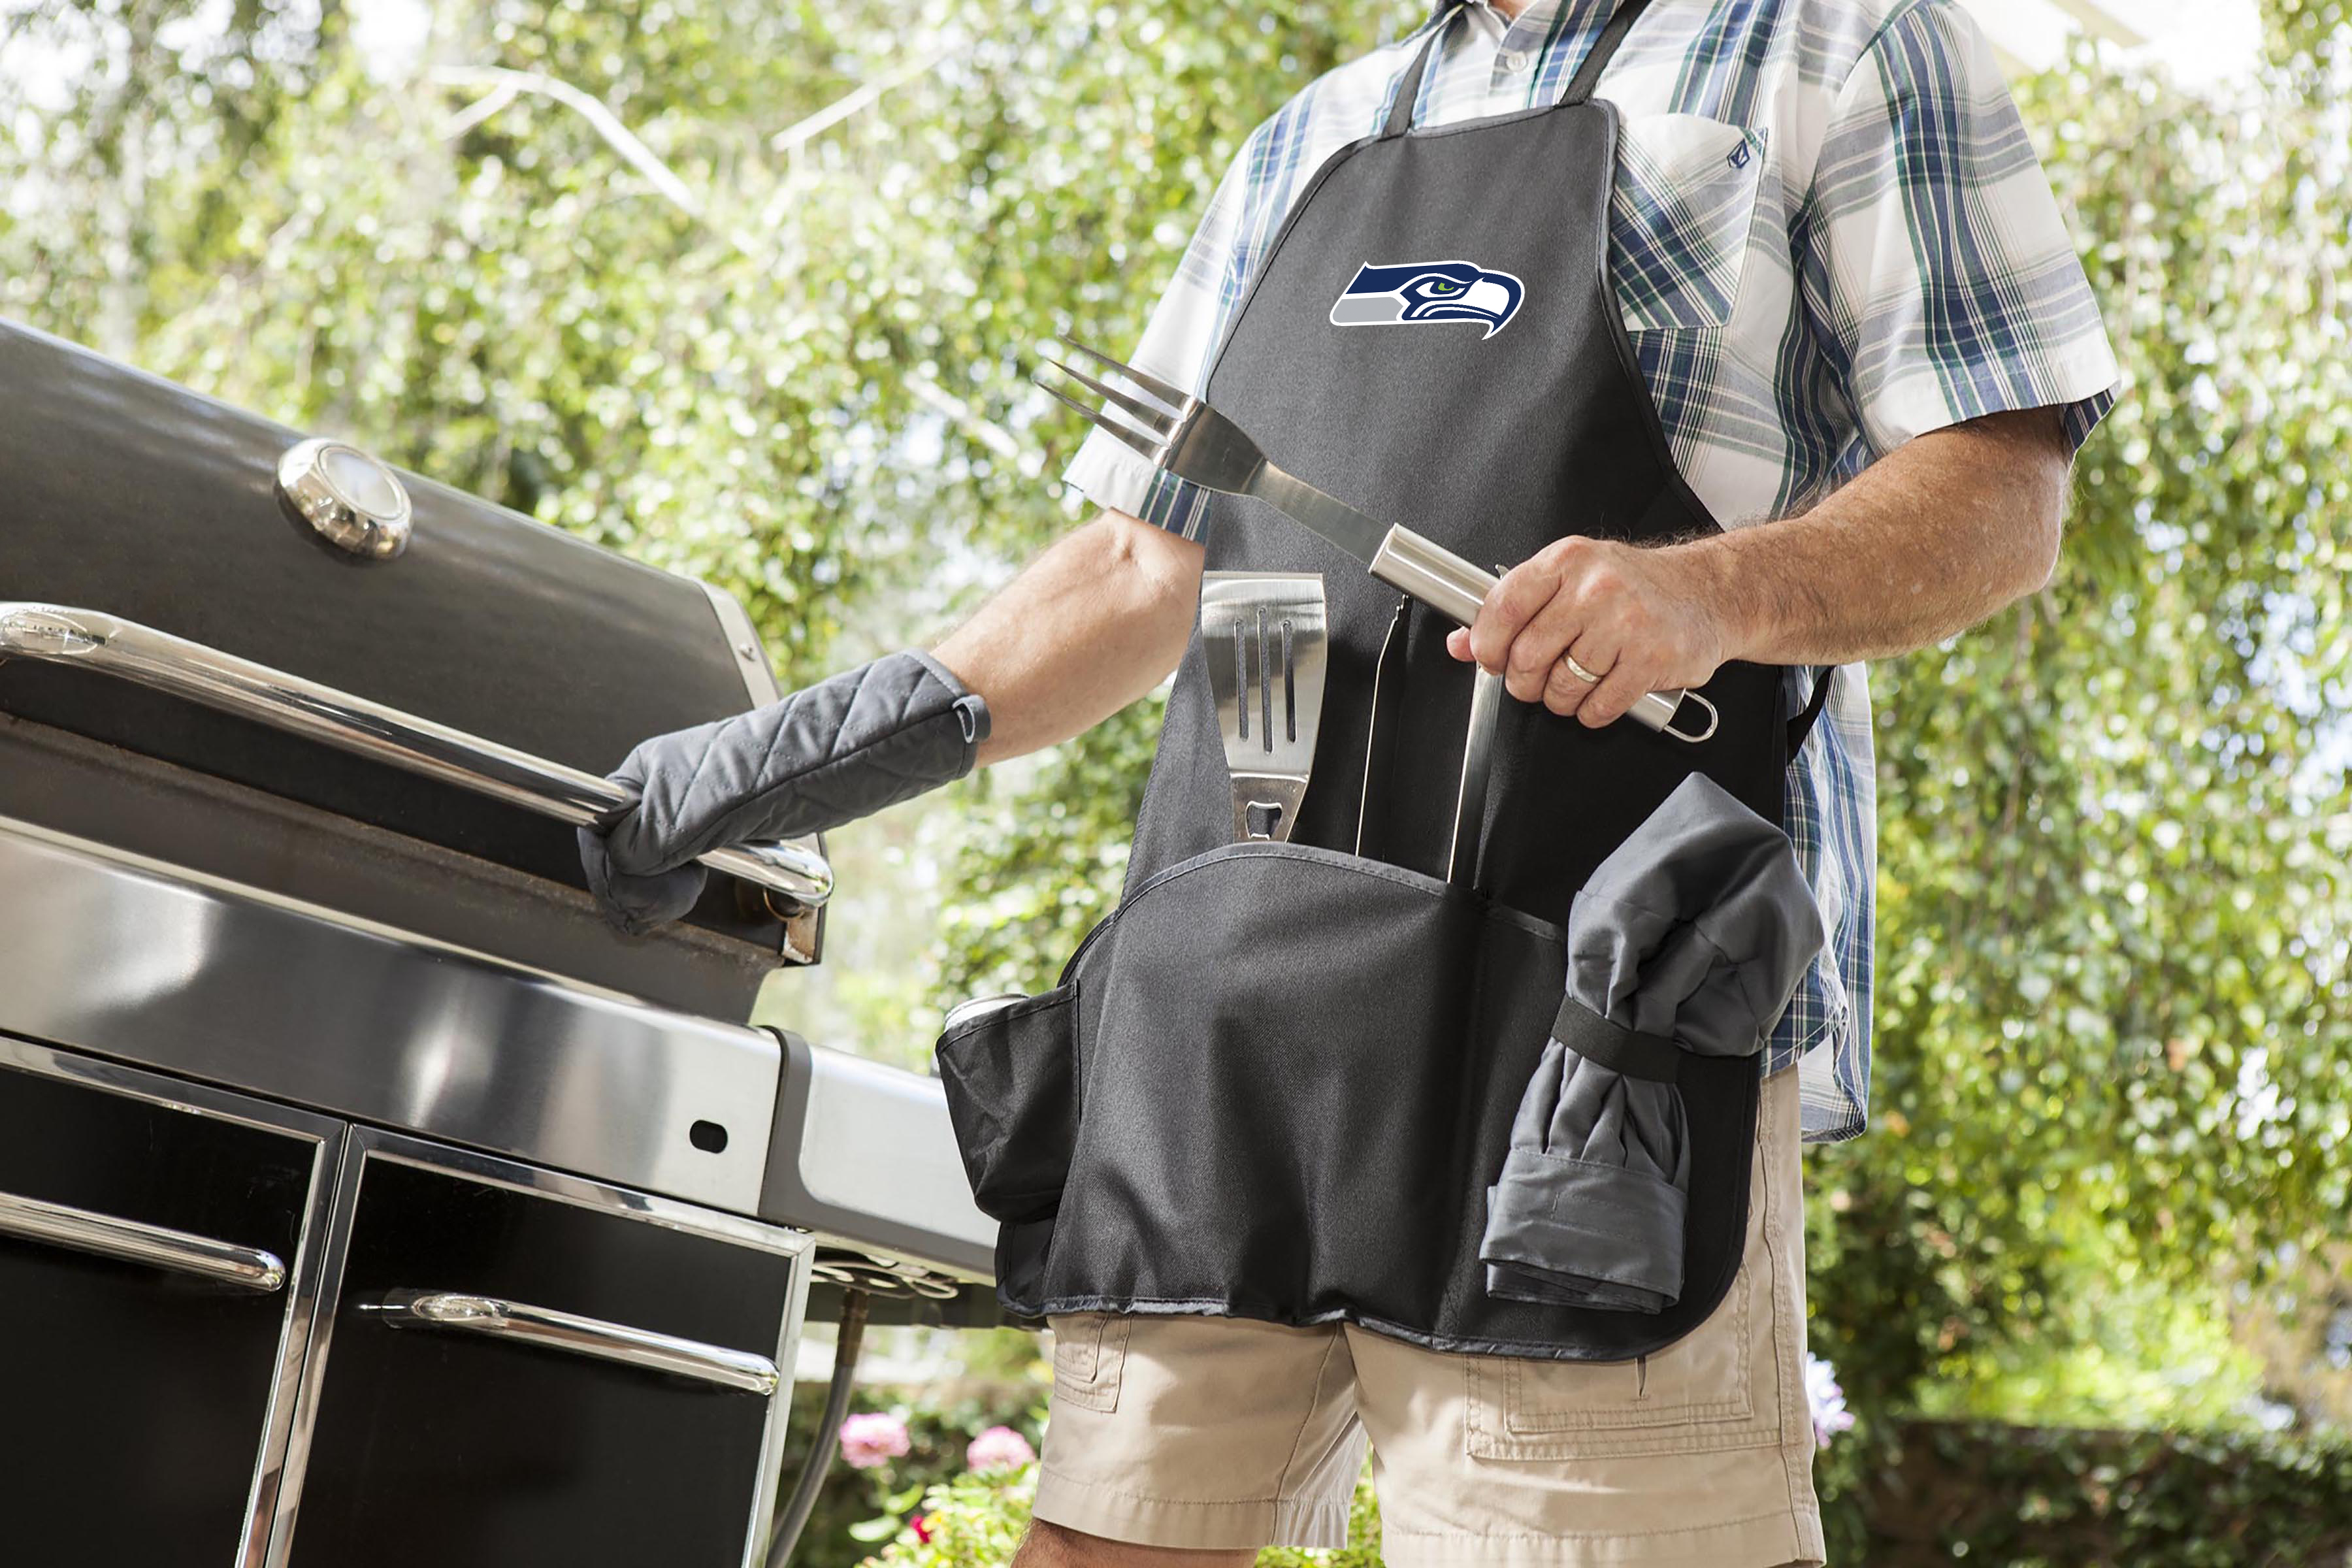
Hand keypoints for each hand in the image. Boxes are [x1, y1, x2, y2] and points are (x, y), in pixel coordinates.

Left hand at [1444, 536, 1739, 727]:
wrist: (1705, 592)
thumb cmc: (1633, 587)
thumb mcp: (1569, 579)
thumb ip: (1514, 608)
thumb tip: (1461, 642)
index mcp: (1568, 561)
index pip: (1504, 607)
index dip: (1487, 644)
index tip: (1490, 657)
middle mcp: (1596, 589)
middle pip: (1527, 656)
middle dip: (1524, 681)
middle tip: (1536, 679)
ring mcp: (1627, 625)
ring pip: (1561, 688)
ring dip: (1560, 699)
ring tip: (1576, 683)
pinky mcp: (1652, 660)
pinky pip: (1597, 707)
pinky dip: (1592, 711)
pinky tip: (1602, 693)